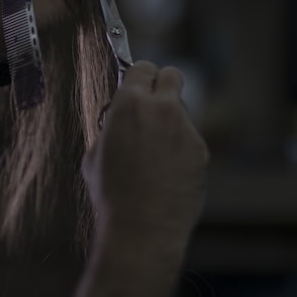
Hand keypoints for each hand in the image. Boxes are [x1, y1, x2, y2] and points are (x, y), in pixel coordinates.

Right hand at [82, 61, 209, 238]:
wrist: (142, 228)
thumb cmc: (111, 194)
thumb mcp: (95, 154)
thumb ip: (111, 128)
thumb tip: (119, 123)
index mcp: (129, 104)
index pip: (142, 68)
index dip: (139, 78)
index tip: (136, 87)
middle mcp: (162, 109)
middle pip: (172, 75)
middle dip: (162, 85)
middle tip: (153, 105)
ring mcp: (186, 129)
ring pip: (181, 111)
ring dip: (170, 121)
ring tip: (155, 154)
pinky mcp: (201, 151)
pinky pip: (190, 139)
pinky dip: (180, 149)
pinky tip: (167, 174)